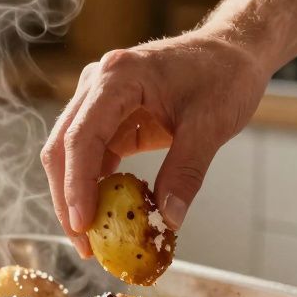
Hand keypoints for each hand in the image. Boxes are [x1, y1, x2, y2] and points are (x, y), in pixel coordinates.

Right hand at [41, 30, 268, 255]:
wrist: (233, 52)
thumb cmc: (225, 76)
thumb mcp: (212, 125)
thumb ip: (186, 171)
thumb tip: (168, 218)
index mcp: (118, 77)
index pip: (82, 136)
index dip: (76, 184)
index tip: (83, 225)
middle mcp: (97, 84)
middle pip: (63, 147)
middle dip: (67, 199)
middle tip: (83, 244)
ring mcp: (99, 100)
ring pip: (70, 155)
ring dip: (76, 197)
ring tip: (92, 239)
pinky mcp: (109, 117)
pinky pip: (92, 156)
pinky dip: (95, 187)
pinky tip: (107, 215)